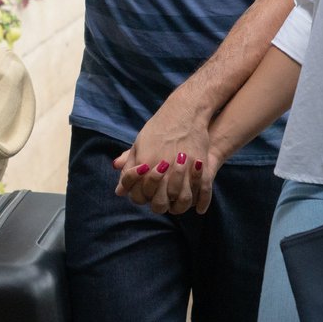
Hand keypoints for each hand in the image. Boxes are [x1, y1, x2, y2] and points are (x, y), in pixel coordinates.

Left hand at [109, 88, 215, 213]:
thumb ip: (129, 170)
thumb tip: (119, 192)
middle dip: (160, 203)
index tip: (147, 190)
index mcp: (144, 167)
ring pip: (181, 201)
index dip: (142, 197)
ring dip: (179, 204)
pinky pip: (203, 192)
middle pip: (159, 203)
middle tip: (164, 198)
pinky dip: (201, 202)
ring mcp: (182, 170)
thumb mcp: (138, 146)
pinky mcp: (200, 166)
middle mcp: (163, 171)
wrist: (183, 113)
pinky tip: (199, 207)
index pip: (139, 196)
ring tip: (179, 200)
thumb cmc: (158, 129)